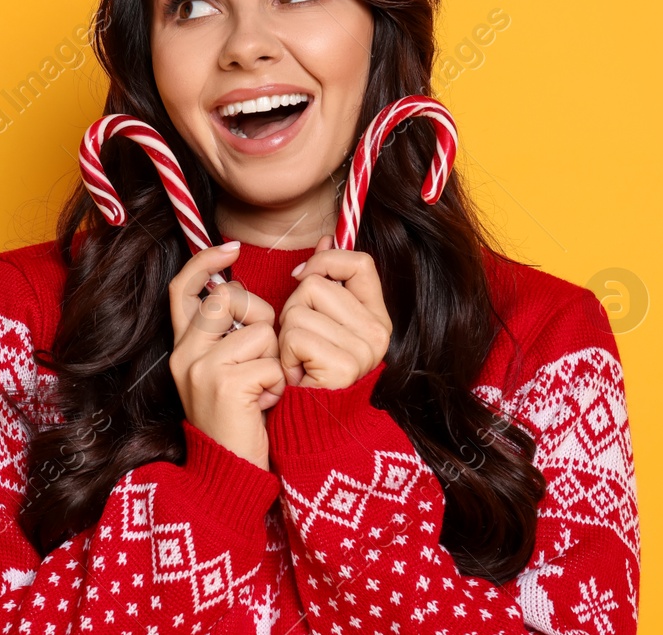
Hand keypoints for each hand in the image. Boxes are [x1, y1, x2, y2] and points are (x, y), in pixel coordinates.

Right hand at [167, 242, 284, 468]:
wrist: (229, 475)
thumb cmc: (239, 420)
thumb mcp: (224, 372)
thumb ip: (231, 333)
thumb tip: (245, 285)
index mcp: (183, 348)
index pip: (183, 287)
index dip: (205, 262)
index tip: (232, 248)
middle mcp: (184, 354)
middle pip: (229, 299)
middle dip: (260, 318)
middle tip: (264, 354)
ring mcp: (200, 368)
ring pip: (259, 330)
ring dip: (274, 359)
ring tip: (264, 389)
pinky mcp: (224, 384)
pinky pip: (270, 362)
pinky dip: (278, 384)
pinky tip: (266, 405)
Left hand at [277, 234, 392, 388]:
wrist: (310, 425)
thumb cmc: (309, 370)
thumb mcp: (320, 320)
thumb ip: (327, 281)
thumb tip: (326, 237)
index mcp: (377, 318)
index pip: (360, 262)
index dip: (326, 260)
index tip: (303, 277)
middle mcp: (378, 333)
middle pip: (316, 284)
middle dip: (293, 308)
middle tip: (300, 343)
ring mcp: (364, 350)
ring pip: (300, 308)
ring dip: (285, 335)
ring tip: (297, 360)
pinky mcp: (343, 366)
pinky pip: (294, 336)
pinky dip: (284, 355)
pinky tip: (295, 374)